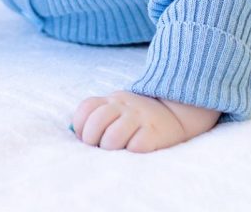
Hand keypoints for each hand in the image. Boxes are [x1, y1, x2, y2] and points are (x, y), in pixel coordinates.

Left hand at [71, 90, 219, 152]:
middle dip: (92, 142)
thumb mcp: (118, 107)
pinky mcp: (154, 132)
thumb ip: (98, 114)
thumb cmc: (137, 116)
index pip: (86, 109)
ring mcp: (139, 117)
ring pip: (112, 139)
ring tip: (118, 150)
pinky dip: (130, 152)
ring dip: (111, 150)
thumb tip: (74, 133)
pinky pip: (134, 148)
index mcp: (113, 98)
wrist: (176, 112)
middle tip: (101, 147)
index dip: (81, 127)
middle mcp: (124, 104)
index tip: (87, 138)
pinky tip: (135, 149)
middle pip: (95, 124)